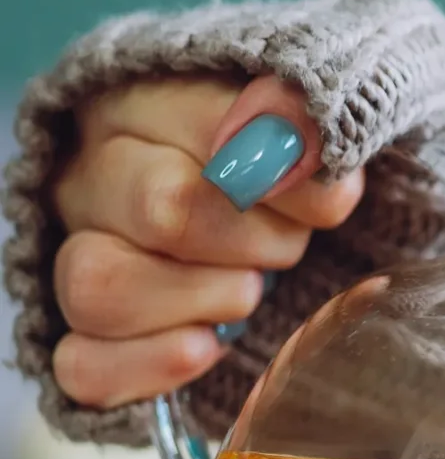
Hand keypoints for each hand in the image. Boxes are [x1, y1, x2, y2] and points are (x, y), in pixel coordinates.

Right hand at [50, 75, 365, 410]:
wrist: (321, 246)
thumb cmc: (322, 171)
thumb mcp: (349, 109)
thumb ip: (328, 100)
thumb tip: (303, 141)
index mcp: (145, 93)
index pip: (193, 118)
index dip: (278, 161)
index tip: (338, 193)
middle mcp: (95, 171)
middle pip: (158, 206)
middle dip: (254, 237)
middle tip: (294, 248)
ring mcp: (82, 256)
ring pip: (97, 286)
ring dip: (201, 299)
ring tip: (253, 294)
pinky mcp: (85, 343)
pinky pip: (82, 365)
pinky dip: (148, 365)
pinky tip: (206, 348)